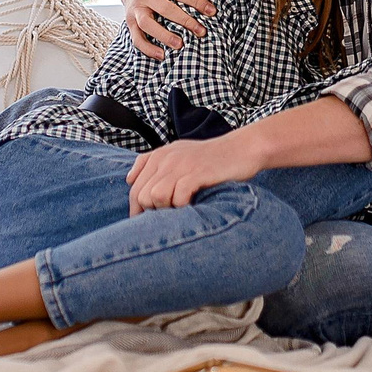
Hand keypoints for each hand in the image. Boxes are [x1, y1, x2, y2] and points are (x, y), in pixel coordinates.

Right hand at [120, 0, 215, 57]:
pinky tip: (162, 56)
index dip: (196, 1)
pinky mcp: (129, 21)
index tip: (212, 12)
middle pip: (166, 9)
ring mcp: (135, 8)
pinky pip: (136, 37)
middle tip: (202, 32)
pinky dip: (147, 48)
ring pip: (148, 25)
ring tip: (181, 45)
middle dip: (185, 21)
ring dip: (164, 36)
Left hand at [126, 133, 258, 211]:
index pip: (134, 189)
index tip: (148, 222)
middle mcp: (166, 159)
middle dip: (153, 212)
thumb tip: (129, 180)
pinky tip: (193, 205)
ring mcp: (181, 165)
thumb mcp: (177, 153)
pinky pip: (177, 197)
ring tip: (181, 209)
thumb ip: (152, 164)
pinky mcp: (196, 173)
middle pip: (142, 196)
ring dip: (166, 210)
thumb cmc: (210, 158)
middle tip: (171, 215)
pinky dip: (182, 207)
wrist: (241, 149)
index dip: (138, 210)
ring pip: (155, 197)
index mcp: (158, 156)